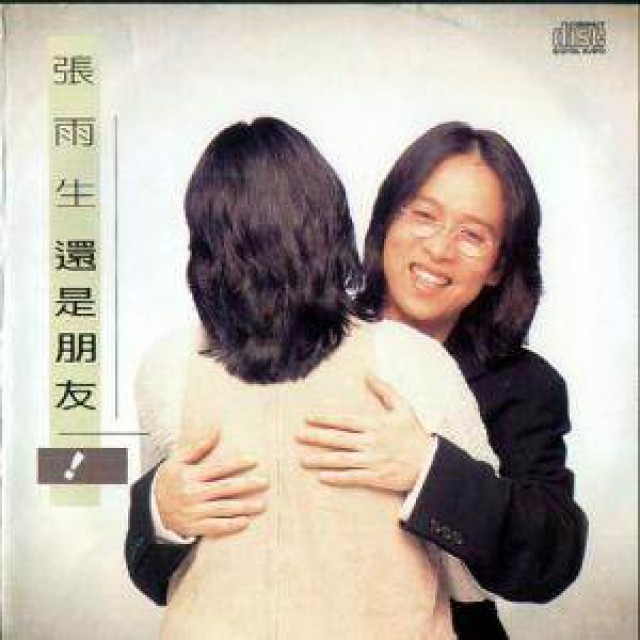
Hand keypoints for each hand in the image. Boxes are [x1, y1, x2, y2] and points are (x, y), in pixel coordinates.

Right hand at [155, 431, 268, 538]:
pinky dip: (231, 525)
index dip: (237, 464)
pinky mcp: (194, 527)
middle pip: (225, 488)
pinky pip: (216, 526)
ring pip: (224, 508)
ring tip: (262, 504)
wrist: (151, 508)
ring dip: (245, 507)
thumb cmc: (169, 480)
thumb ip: (199, 446)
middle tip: (265, 482)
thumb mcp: (178, 460)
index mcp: (190, 475)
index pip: (218, 468)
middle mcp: (193, 493)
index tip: (254, 460)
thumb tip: (216, 429)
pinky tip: (245, 521)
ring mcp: (194, 511)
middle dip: (247, 485)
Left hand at [296, 374, 435, 492]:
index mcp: (375, 425)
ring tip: (302, 459)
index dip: (325, 419)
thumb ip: (384, 390)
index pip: (344, 421)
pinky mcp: (375, 478)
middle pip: (337, 439)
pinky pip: (352, 478)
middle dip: (315, 437)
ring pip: (341, 460)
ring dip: (320, 459)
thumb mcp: (403, 408)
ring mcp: (372, 461)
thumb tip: (368, 373)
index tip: (308, 417)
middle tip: (297, 436)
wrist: (431, 464)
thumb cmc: (415, 434)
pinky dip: (336, 478)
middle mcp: (371, 443)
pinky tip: (322, 477)